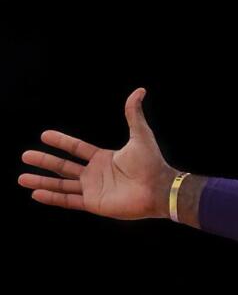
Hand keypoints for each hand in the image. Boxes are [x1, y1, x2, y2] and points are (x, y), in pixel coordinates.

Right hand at [18, 87, 178, 219]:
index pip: (77, 148)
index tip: (44, 135)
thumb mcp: (140, 135)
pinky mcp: (94, 203)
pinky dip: (52, 198)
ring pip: (61, 185)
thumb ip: (134, 114)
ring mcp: (93, 189)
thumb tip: (139, 90)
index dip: (61, 142)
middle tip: (25, 155)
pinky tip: (36, 194)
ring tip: (21, 177)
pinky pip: (69, 201)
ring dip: (42, 181)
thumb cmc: (152, 163)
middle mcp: (96, 173)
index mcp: (104, 158)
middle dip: (45, 161)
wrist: (158, 188)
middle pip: (64, 166)